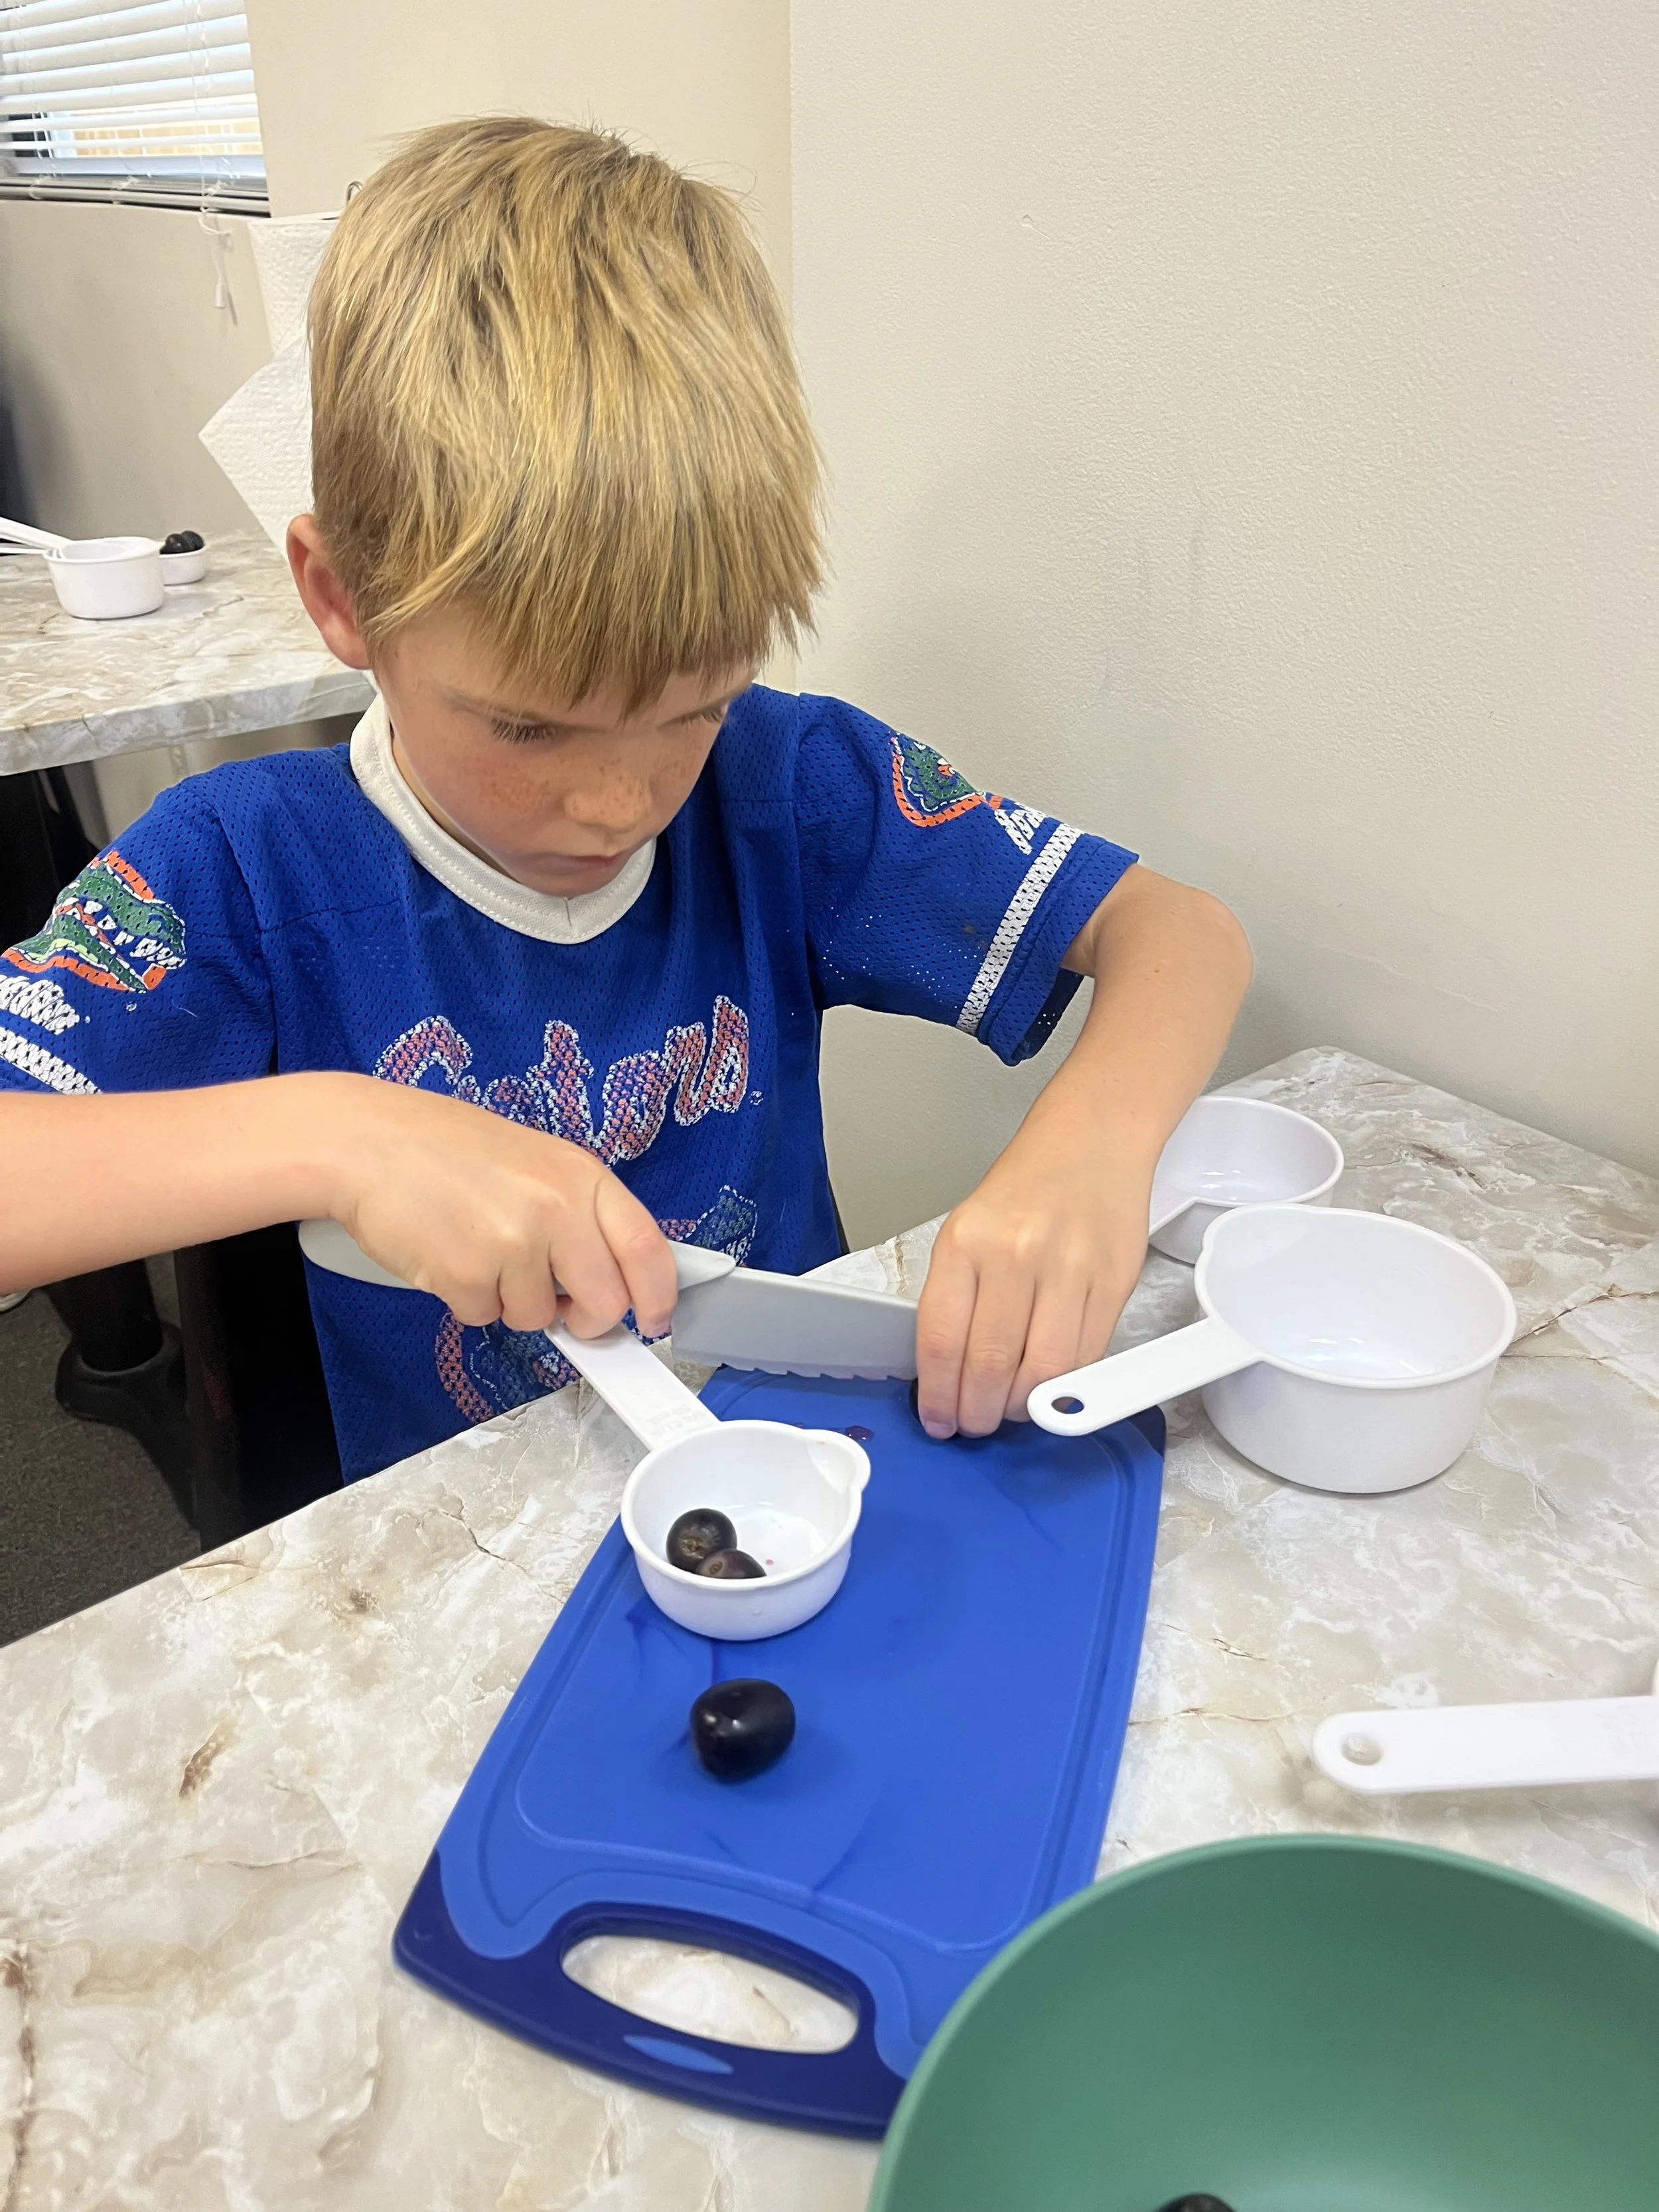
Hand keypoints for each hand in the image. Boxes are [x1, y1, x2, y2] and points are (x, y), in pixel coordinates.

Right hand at [323, 1074, 676, 1338]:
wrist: (363, 1142)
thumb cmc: (442, 1149)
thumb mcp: (533, 1162)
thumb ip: (575, 1214)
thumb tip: (606, 1280)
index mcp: (581, 1175)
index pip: (648, 1248)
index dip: (659, 1295)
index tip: (655, 1321)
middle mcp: (557, 1208)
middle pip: (606, 1302)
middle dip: (586, 1320)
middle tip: (560, 1307)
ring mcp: (514, 1244)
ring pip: (537, 1317)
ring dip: (509, 1300)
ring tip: (477, 1247)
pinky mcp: (468, 1276)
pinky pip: (484, 1317)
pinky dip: (466, 1299)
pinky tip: (446, 1254)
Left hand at [914, 1142, 1151, 1437]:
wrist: (1092, 1142)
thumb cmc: (1026, 1190)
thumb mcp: (968, 1230)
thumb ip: (958, 1298)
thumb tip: (947, 1374)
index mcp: (965, 1243)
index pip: (941, 1342)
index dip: (938, 1396)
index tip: (938, 1418)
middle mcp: (1014, 1256)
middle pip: (989, 1367)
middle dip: (977, 1413)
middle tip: (974, 1425)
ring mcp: (1068, 1271)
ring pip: (1043, 1374)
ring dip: (1023, 1409)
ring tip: (1011, 1411)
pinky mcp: (1112, 1285)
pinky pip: (1086, 1358)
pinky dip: (1065, 1387)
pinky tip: (1049, 1388)